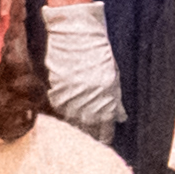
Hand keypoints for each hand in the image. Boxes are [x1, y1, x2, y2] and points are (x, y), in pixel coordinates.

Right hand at [40, 2, 123, 136]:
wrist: (75, 34)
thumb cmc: (98, 53)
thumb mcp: (113, 76)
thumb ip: (116, 102)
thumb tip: (121, 118)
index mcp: (105, 102)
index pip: (104, 132)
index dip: (103, 137)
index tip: (102, 139)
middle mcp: (87, 105)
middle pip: (87, 131)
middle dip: (89, 135)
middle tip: (88, 139)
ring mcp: (69, 101)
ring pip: (70, 124)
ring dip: (74, 127)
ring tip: (74, 132)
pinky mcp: (53, 93)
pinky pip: (57, 112)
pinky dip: (61, 115)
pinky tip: (63, 117)